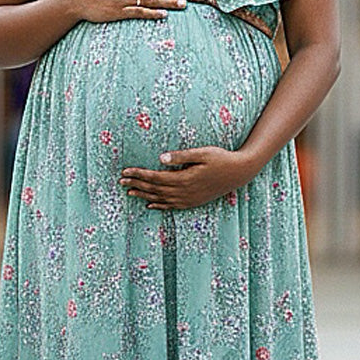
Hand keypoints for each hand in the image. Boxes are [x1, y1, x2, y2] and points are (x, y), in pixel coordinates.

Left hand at [119, 146, 254, 210]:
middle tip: (121, 182)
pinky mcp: (193, 202)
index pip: (154, 177)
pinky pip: (171, 206)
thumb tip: (160, 158)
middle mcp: (184, 192)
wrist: (239, 173)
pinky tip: (150, 205)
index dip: (138, 175)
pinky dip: (159, 206)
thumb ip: (181, 156)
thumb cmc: (221, 159)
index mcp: (183, 178)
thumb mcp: (202, 153)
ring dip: (144, 196)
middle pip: (154, 189)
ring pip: (160, 199)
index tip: (125, 172)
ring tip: (129, 193)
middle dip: (136, 185)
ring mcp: (188, 199)